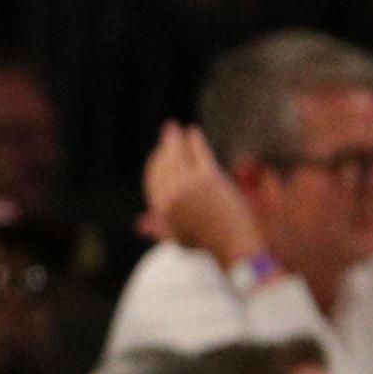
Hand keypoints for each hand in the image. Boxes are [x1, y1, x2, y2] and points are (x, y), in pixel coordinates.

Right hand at [140, 122, 256, 268]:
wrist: (233, 244)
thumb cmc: (208, 243)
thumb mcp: (177, 238)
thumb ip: (158, 228)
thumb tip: (139, 223)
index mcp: (162, 208)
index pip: (153, 178)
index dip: (155, 163)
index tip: (159, 153)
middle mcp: (171, 195)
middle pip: (163, 163)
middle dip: (163, 146)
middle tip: (168, 134)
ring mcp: (189, 185)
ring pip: (177, 155)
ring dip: (175, 139)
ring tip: (176, 129)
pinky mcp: (208, 178)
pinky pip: (198, 153)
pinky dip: (194, 141)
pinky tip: (193, 132)